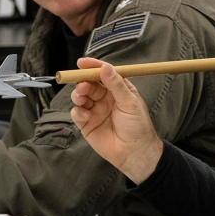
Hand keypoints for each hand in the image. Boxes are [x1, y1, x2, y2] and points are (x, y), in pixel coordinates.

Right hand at [69, 57, 162, 183]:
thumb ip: (116, 85)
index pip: (103, 73)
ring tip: (81, 98)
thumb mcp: (129, 102)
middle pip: (89, 83)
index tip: (82, 62)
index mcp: (118, 89)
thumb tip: (105, 67)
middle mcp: (105, 97)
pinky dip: (78, 111)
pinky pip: (77, 113)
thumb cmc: (138, 126)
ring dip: (78, 94)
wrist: (135, 153)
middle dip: (83, 81)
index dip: (93, 66)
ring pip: (80, 96)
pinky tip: (86, 116)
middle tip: (83, 85)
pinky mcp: (87, 123)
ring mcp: (95, 110)